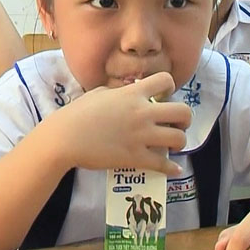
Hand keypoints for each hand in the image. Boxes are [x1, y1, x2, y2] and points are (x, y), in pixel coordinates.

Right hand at [52, 72, 190, 174]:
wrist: (64, 139)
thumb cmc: (76, 114)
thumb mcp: (98, 94)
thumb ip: (117, 92)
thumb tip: (126, 92)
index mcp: (133, 94)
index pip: (166, 80)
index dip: (170, 87)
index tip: (165, 96)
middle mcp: (142, 113)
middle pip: (182, 112)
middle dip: (185, 119)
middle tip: (178, 124)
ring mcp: (141, 136)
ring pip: (178, 138)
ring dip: (180, 142)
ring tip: (173, 145)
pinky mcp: (136, 157)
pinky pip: (163, 164)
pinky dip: (171, 168)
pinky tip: (174, 169)